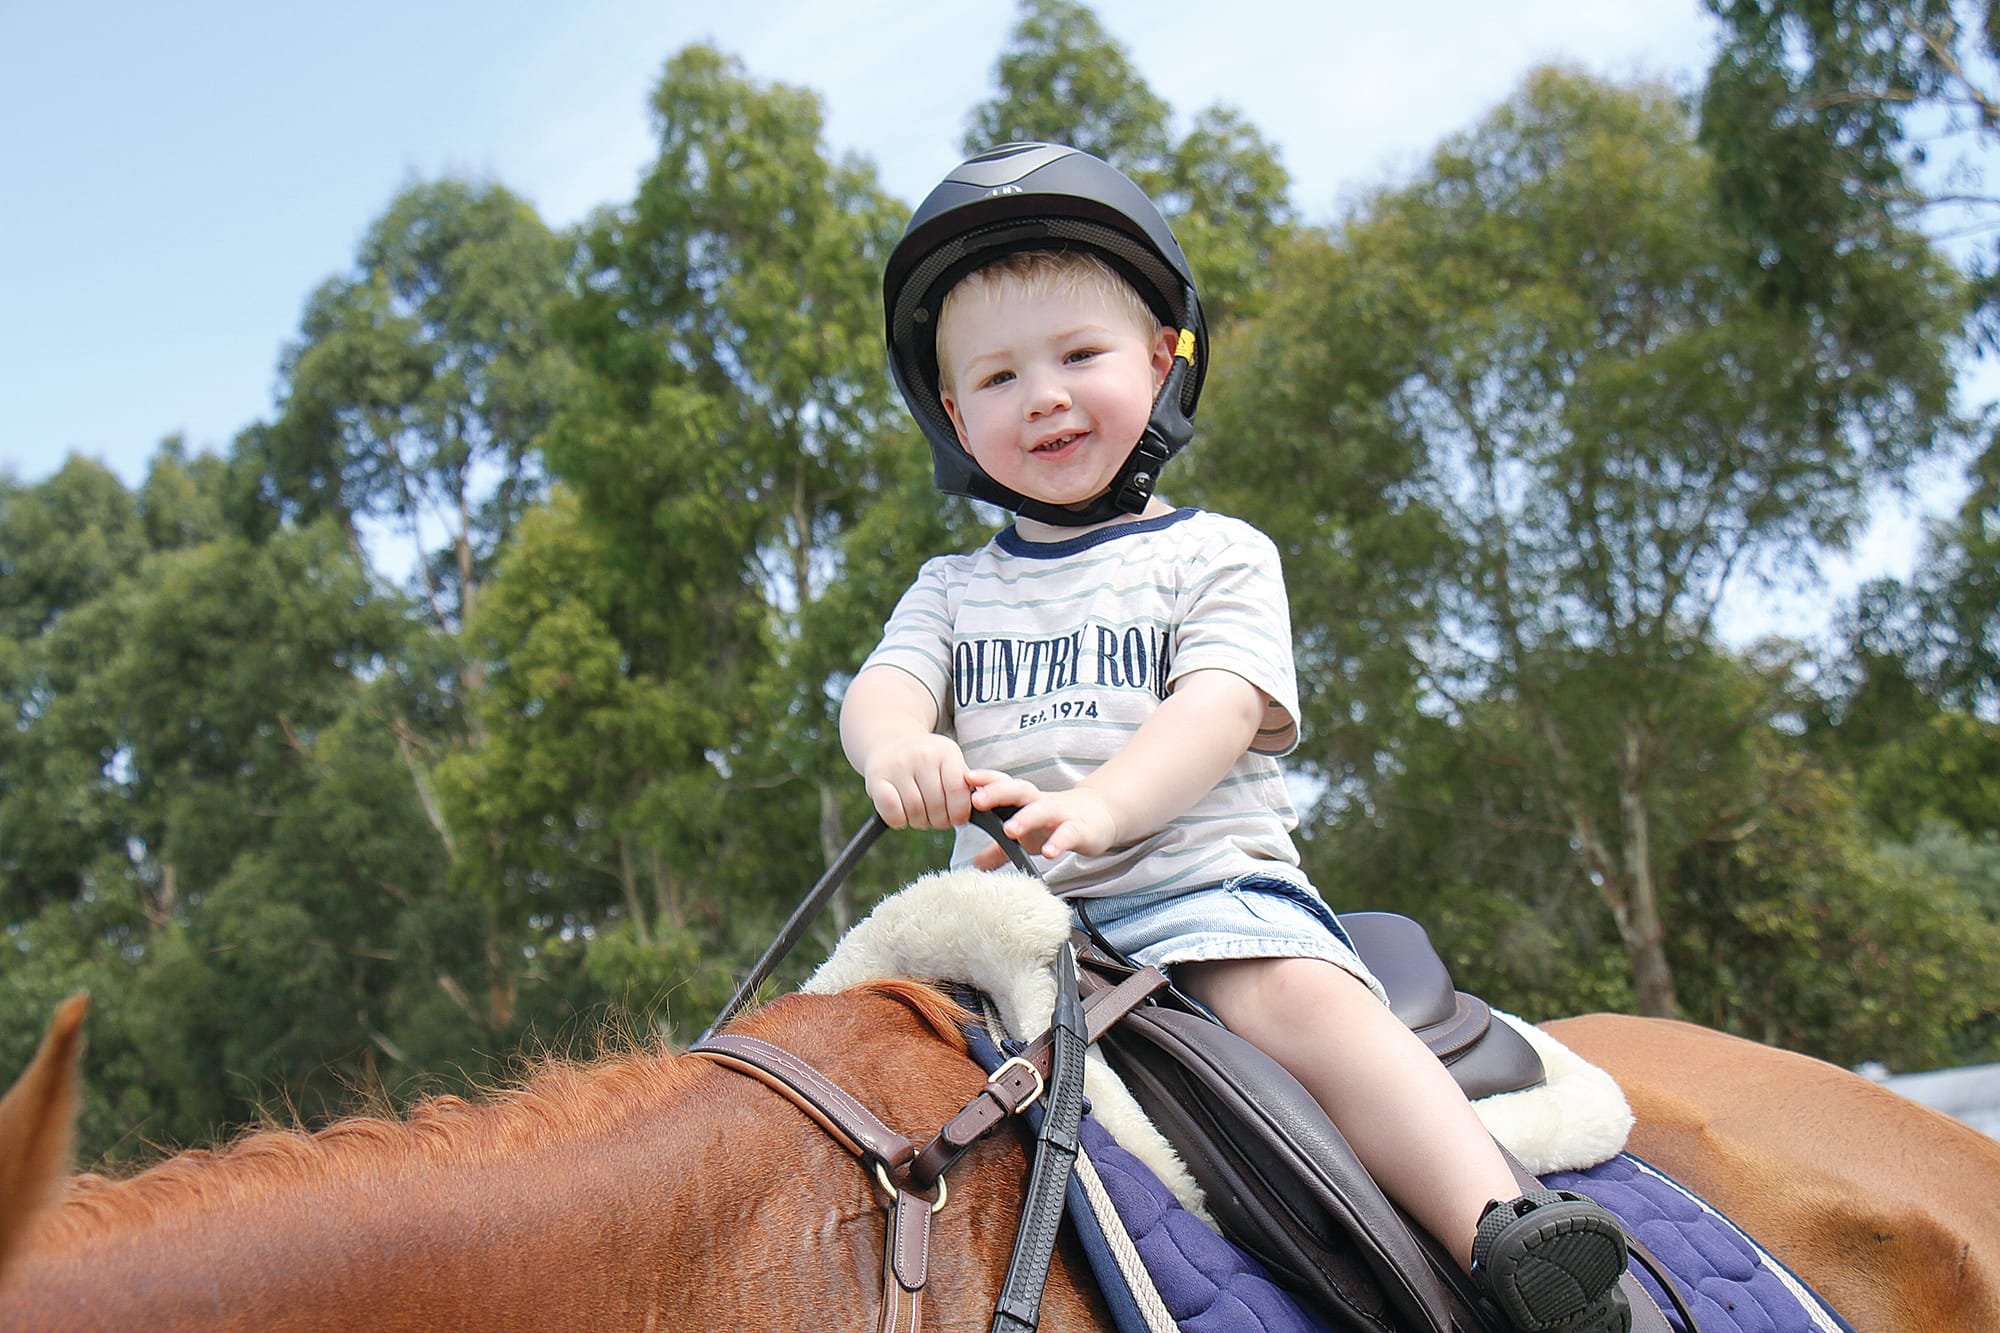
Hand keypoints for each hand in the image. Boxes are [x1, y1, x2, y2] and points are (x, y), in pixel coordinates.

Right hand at [862, 734, 972, 830]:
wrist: (889, 741)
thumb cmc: (926, 761)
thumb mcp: (949, 762)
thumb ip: (963, 784)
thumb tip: (975, 808)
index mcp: (946, 751)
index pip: (957, 790)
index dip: (959, 812)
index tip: (956, 819)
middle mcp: (922, 754)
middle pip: (936, 805)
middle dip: (938, 820)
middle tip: (936, 819)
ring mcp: (897, 764)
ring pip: (915, 810)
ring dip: (919, 822)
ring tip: (920, 815)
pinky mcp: (876, 777)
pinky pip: (892, 810)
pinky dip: (899, 821)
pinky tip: (902, 817)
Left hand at [969, 771, 1118, 868]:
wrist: (1099, 817)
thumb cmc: (1054, 823)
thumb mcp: (1025, 835)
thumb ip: (999, 849)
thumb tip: (975, 864)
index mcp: (1025, 800)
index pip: (1003, 784)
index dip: (985, 780)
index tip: (965, 778)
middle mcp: (1041, 802)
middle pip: (1019, 790)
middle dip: (998, 793)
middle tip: (977, 800)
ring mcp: (1061, 814)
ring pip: (1043, 810)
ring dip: (1026, 818)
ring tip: (1009, 831)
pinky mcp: (1080, 830)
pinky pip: (1069, 834)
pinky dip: (1059, 842)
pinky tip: (1050, 853)